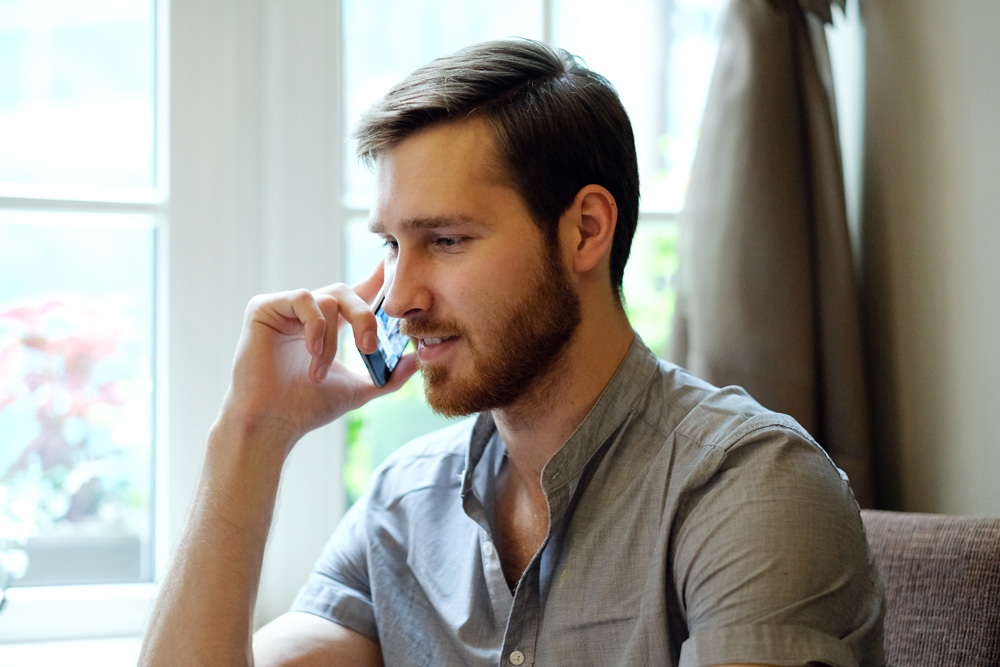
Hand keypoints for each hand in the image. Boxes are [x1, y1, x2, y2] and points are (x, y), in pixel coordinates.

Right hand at [220, 262, 416, 449]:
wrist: (271, 423)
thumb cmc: (306, 408)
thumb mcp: (357, 390)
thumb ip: (387, 377)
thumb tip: (416, 360)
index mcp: (327, 325)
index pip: (356, 293)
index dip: (376, 278)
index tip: (393, 268)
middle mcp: (306, 312)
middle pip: (347, 292)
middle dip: (366, 318)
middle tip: (369, 348)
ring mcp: (284, 308)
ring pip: (329, 299)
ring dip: (333, 339)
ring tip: (321, 371)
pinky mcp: (264, 307)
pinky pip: (302, 299)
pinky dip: (315, 326)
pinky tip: (311, 352)